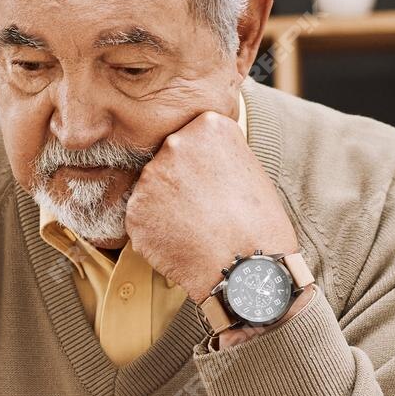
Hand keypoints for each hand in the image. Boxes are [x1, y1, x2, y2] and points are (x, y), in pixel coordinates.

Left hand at [124, 108, 299, 301]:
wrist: (249, 268)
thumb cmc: (259, 223)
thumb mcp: (248, 168)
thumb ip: (215, 155)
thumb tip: (195, 161)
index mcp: (208, 127)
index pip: (191, 137)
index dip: (201, 164)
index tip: (213, 182)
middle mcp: (174, 144)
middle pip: (168, 160)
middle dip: (180, 183)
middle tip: (205, 209)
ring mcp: (150, 178)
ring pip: (152, 191)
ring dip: (166, 208)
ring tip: (197, 229)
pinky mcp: (135, 211)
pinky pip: (142, 220)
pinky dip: (156, 233)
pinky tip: (182, 243)